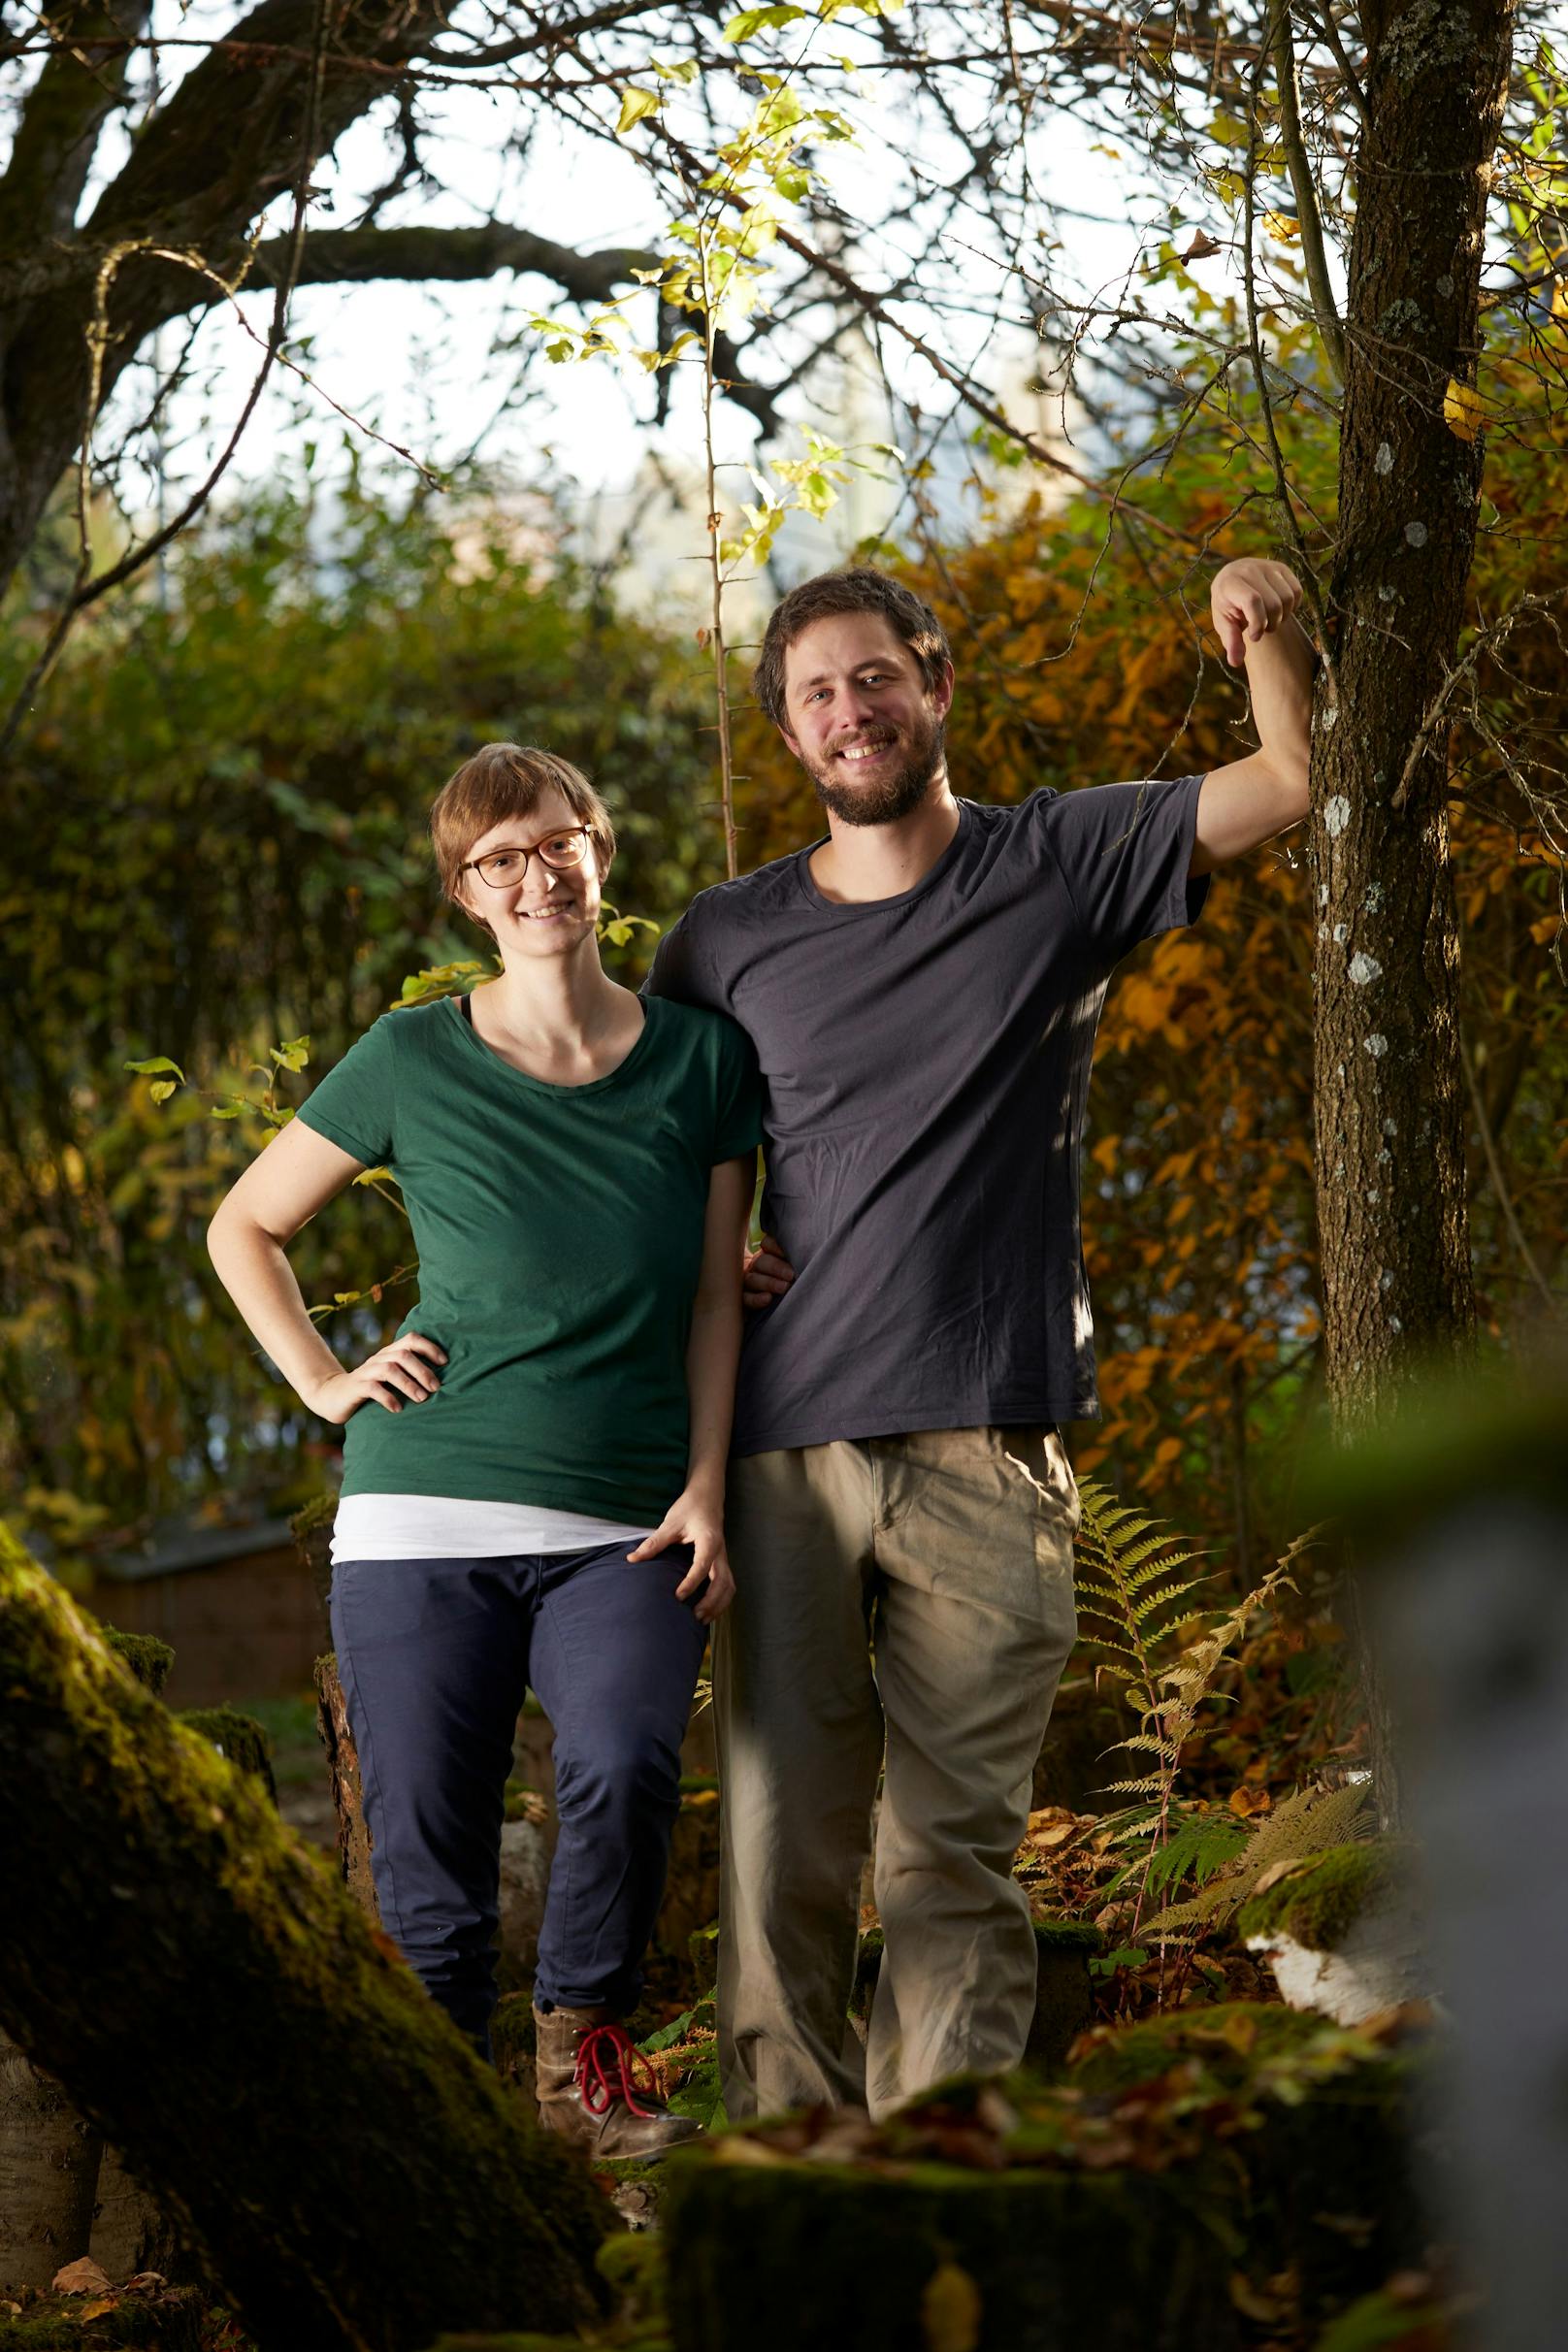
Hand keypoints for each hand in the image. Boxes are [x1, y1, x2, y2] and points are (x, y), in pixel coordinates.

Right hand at [305, 1332, 446, 1423]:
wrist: (333, 1397)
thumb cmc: (371, 1390)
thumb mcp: (391, 1379)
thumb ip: (410, 1375)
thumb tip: (442, 1382)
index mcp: (389, 1353)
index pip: (411, 1339)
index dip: (429, 1347)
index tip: (445, 1362)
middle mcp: (379, 1359)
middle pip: (403, 1355)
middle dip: (422, 1370)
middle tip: (436, 1388)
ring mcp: (366, 1372)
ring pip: (389, 1369)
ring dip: (408, 1383)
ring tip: (422, 1398)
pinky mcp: (356, 1387)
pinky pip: (373, 1389)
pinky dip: (388, 1398)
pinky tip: (398, 1409)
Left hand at [627, 1487, 734, 1623]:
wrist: (707, 1496)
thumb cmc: (689, 1508)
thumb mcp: (670, 1523)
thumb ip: (654, 1543)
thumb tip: (632, 1559)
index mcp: (709, 1541)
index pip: (703, 1566)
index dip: (692, 1583)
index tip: (678, 1596)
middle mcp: (720, 1551)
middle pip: (724, 1581)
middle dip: (712, 1601)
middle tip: (694, 1616)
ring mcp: (723, 1557)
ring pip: (729, 1586)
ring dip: (719, 1604)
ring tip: (702, 1619)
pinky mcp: (721, 1561)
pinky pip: (727, 1584)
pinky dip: (721, 1599)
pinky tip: (707, 1609)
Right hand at [743, 1232, 795, 1311]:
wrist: (763, 1302)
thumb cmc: (786, 1281)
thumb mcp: (790, 1267)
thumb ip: (796, 1260)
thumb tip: (812, 1253)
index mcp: (766, 1254)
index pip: (767, 1244)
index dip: (776, 1246)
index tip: (788, 1252)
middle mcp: (755, 1266)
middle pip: (762, 1262)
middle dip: (776, 1268)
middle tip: (791, 1275)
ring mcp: (747, 1282)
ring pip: (753, 1279)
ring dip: (769, 1283)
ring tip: (784, 1287)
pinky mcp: (743, 1300)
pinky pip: (746, 1298)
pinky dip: (756, 1299)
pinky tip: (767, 1299)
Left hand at [1211, 558, 1302, 667]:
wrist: (1235, 580)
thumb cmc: (1228, 606)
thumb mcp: (1224, 623)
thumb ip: (1231, 641)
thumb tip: (1236, 662)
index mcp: (1231, 582)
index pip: (1252, 600)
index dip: (1257, 623)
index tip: (1254, 637)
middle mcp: (1250, 569)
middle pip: (1273, 604)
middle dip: (1270, 624)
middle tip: (1261, 629)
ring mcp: (1268, 567)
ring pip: (1288, 598)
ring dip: (1281, 617)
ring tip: (1268, 620)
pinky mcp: (1282, 568)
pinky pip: (1297, 591)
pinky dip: (1292, 606)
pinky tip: (1279, 610)